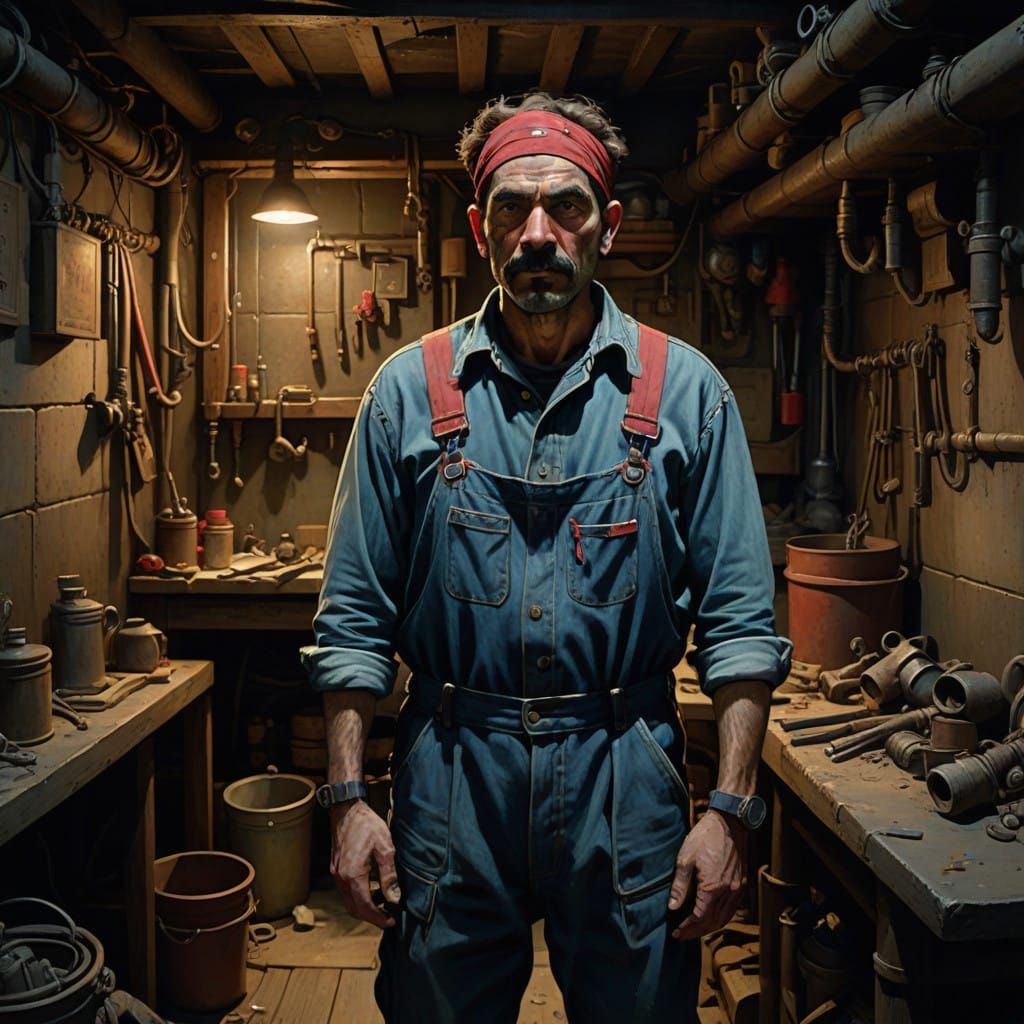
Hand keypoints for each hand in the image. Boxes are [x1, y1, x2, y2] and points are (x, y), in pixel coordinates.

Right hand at [330, 800, 400, 928]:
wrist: (346, 809)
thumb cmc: (367, 825)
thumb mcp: (385, 847)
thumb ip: (389, 875)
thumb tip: (395, 898)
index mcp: (353, 874)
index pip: (365, 907)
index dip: (378, 918)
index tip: (391, 922)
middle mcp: (340, 878)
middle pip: (355, 909)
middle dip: (371, 918)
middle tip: (388, 919)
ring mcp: (335, 874)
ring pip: (348, 902)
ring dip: (364, 909)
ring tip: (383, 907)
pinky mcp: (335, 869)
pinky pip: (345, 891)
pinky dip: (357, 898)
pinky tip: (371, 893)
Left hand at [667, 810, 745, 940]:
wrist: (729, 823)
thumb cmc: (705, 837)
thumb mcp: (685, 858)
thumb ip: (680, 885)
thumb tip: (672, 907)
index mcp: (713, 887)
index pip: (700, 918)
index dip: (688, 928)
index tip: (676, 933)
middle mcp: (728, 892)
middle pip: (713, 922)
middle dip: (697, 932)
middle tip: (682, 935)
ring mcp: (737, 889)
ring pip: (724, 918)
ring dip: (709, 927)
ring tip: (694, 930)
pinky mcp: (741, 884)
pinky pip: (731, 909)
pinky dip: (720, 918)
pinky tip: (710, 917)